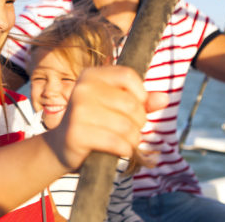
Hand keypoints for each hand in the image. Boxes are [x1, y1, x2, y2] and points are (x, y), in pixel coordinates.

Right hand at [44, 65, 167, 169]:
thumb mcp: (115, 106)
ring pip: (126, 126)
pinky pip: (116, 142)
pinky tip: (120, 149)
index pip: (128, 75)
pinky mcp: (77, 133)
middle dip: (139, 122)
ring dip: (133, 139)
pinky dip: (125, 149)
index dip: (141, 94)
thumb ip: (141, 101)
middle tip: (131, 129)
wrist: (61, 146)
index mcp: (91, 75)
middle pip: (131, 104)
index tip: (137, 107)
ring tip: (126, 141)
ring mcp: (78, 110)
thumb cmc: (94, 123)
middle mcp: (83, 88)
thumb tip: (164, 99)